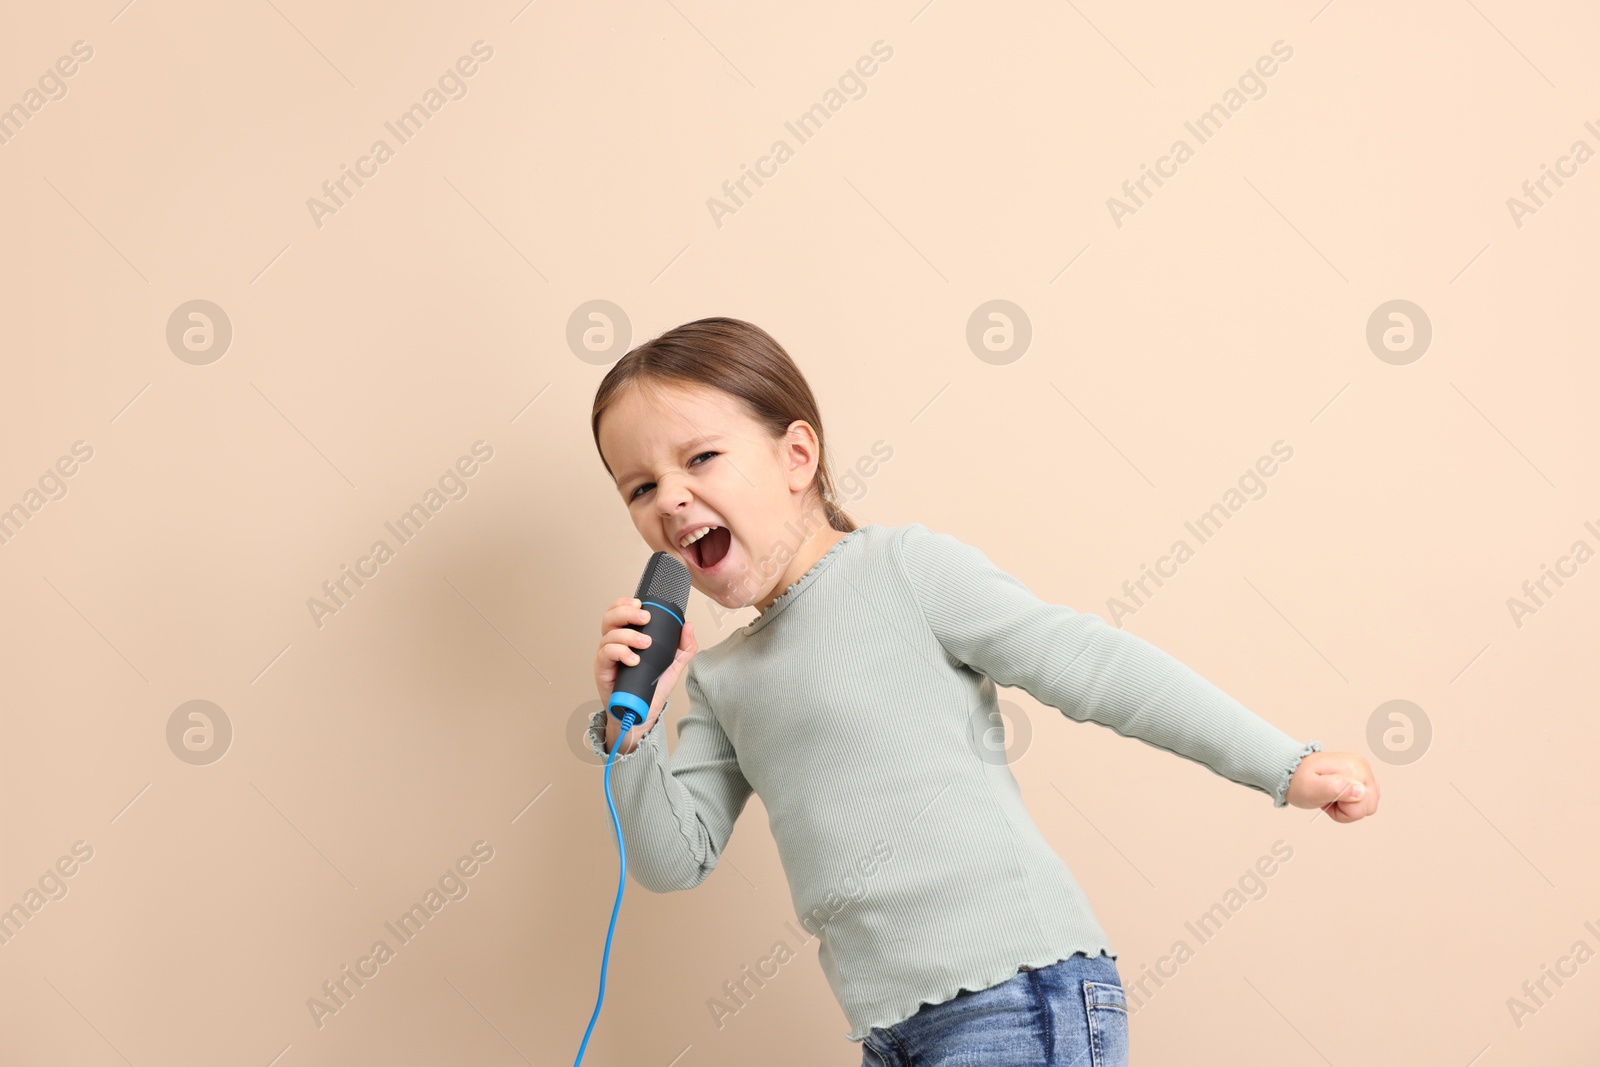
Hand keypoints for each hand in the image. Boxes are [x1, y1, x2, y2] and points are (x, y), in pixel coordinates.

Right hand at [593, 596, 697, 755]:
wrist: (641, 714)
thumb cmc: (650, 689)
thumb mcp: (672, 666)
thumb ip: (683, 647)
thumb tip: (688, 626)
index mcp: (628, 637)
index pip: (620, 612)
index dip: (625, 603)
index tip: (641, 604)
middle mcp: (614, 643)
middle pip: (610, 618)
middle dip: (626, 613)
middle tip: (645, 618)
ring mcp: (607, 656)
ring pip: (609, 635)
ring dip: (628, 635)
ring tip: (646, 645)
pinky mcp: (602, 670)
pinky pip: (605, 654)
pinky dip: (620, 653)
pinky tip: (634, 659)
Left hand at [1284, 750, 1377, 821]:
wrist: (1292, 771)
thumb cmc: (1299, 781)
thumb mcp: (1311, 787)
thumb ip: (1336, 788)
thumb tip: (1361, 791)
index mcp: (1354, 768)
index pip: (1363, 805)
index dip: (1343, 809)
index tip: (1326, 798)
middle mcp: (1363, 767)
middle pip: (1369, 807)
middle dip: (1347, 809)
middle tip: (1327, 798)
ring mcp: (1364, 772)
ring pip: (1367, 805)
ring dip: (1347, 807)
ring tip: (1329, 796)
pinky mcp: (1361, 778)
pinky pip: (1364, 801)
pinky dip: (1349, 803)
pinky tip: (1334, 794)